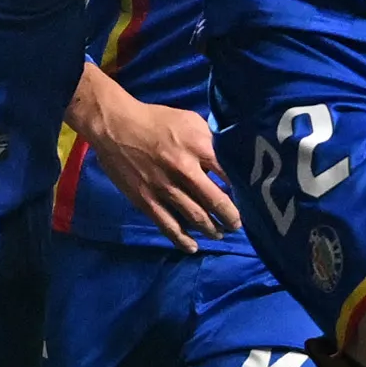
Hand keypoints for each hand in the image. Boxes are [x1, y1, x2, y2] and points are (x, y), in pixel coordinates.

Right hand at [85, 89, 237, 250]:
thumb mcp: (190, 120)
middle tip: (237, 224)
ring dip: (212, 230)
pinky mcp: (146, 200)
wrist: (115, 126)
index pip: (230, 174)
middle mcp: (184, 169)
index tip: (249, 199)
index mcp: (198, 146)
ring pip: (196, 217)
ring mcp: (164, 187)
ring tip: (220, 233)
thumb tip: (229, 158)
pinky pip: (168, 226)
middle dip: (231, 217)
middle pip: (216, 201)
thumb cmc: (156, 121)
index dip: (243, 190)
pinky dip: (183, 239)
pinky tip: (193, 246)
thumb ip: (210, 140)